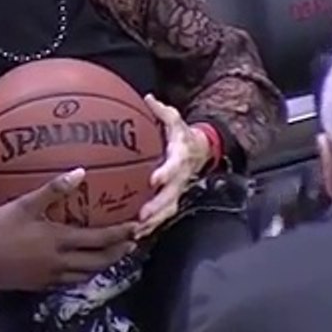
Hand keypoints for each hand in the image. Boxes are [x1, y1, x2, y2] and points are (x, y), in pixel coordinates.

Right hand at [0, 168, 140, 289]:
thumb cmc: (0, 229)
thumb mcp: (25, 204)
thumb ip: (54, 189)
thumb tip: (80, 172)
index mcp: (60, 240)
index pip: (100, 239)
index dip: (120, 234)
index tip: (135, 228)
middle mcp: (61, 261)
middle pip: (99, 261)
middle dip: (118, 253)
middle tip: (130, 244)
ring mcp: (51, 276)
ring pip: (87, 274)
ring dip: (103, 265)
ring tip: (110, 256)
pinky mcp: (41, 284)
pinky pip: (70, 282)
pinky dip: (82, 274)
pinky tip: (80, 268)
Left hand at [136, 95, 211, 236]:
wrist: (199, 151)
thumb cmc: (182, 135)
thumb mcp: (175, 119)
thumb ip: (161, 111)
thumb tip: (148, 97)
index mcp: (180, 157)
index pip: (175, 166)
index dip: (166, 173)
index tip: (153, 180)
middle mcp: (180, 178)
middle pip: (171, 197)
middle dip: (157, 208)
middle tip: (142, 216)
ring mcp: (176, 191)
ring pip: (167, 211)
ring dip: (152, 223)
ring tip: (135, 232)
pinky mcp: (170, 200)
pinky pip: (161, 215)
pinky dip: (149, 226)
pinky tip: (132, 234)